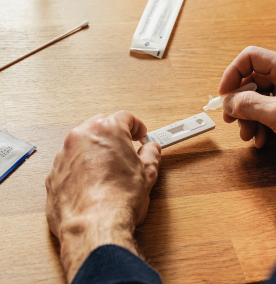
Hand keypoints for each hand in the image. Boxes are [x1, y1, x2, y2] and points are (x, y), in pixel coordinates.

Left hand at [45, 111, 160, 281]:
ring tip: (112, 170)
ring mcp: (64, 155)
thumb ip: (151, 155)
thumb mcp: (147, 174)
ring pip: (84, 144)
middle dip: (115, 135)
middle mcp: (81, 137)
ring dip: (97, 151)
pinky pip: (71, 163)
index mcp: (106, 130)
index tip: (141, 135)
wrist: (93, 227)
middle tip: (128, 150)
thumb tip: (152, 150)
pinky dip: (83, 168)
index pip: (125, 117)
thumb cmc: (118, 200)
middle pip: (101, 125)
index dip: (137, 126)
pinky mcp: (54, 174)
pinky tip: (96, 184)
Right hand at [220, 47, 275, 174]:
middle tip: (232, 119)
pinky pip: (269, 111)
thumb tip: (229, 101)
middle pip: (252, 81)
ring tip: (248, 135)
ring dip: (249, 118)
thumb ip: (248, 104)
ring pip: (259, 99)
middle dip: (240, 103)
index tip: (224, 94)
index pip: (250, 58)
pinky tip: (262, 140)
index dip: (233, 74)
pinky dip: (261, 125)